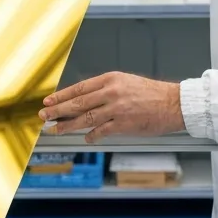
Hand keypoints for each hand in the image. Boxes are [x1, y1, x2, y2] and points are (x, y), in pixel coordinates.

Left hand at [38, 72, 184, 143]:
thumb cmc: (152, 94)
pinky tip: (85, 138)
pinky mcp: (123, 124)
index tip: (49, 101)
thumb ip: (106, 90)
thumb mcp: (126, 83)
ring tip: (55, 130)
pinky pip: (100, 131)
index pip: (80, 88)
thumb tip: (84, 101)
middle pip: (77, 102)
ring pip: (85, 118)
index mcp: (111, 79)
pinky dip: (91, 135)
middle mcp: (111, 92)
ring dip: (67, 125)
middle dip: (58, 110)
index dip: (62, 95)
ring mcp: (116, 109)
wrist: (173, 103)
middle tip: (44, 115)